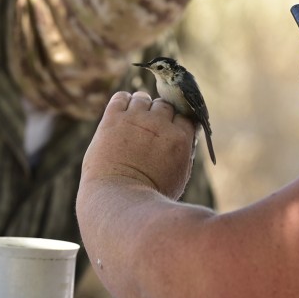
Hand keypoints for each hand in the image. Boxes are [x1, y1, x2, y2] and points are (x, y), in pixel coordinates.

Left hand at [81, 91, 195, 199]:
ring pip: (142, 98)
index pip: (185, 116)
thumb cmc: (149, 195)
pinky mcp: (113, 119)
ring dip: (140, 107)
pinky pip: (120, 97)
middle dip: (159, 115)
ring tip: (133, 123)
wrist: (118, 199)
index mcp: (179, 138)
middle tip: (149, 130)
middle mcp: (159, 124)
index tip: (169, 131)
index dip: (176, 124)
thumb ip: (183, 154)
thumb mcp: (178, 177)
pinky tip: (120, 115)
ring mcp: (135, 119)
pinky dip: (122, 102)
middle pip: (164, 104)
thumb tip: (185, 138)